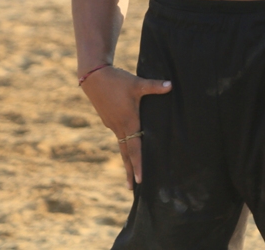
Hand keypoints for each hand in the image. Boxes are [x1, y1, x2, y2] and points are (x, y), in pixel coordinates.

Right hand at [81, 67, 171, 189]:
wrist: (93, 76)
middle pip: (126, 154)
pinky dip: (124, 145)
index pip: (134, 149)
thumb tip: (171, 85)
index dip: (138, 164)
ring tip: (131, 173)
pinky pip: (118, 135)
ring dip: (127, 159)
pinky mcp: (108, 120)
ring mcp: (112, 124)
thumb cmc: (117, 80)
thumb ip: (154, 86)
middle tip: (132, 189)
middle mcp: (119, 127)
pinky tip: (128, 145)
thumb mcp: (137, 83)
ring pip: (122, 145)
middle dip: (129, 171)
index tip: (140, 180)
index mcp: (128, 121)